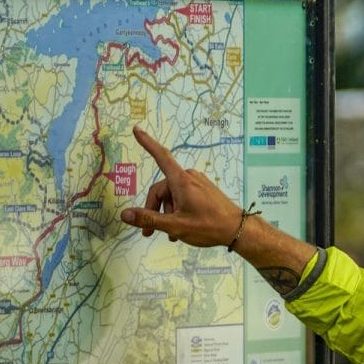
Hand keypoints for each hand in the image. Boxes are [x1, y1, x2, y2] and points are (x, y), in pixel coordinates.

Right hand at [120, 126, 244, 246]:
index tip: (136, 129)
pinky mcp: (203, 189)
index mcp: (181, 181)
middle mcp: (188, 177)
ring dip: (167, 213)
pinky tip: (181, 227)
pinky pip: (183, 196)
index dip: (147, 143)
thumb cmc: (208, 226)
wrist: (238, 229)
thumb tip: (125, 214)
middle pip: (161, 189)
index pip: (160, 156)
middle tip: (149, 232)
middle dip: (154, 210)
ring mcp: (197, 182)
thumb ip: (149, 219)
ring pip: (172, 195)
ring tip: (172, 234)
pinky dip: (178, 209)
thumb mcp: (175, 226)